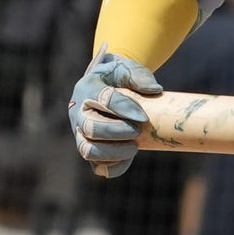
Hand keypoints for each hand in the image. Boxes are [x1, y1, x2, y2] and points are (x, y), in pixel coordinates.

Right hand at [68, 45, 162, 177]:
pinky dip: (112, 167)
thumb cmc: (118, 76)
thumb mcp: (126, 67)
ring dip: (113, 152)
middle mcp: (78, 112)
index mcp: (87, 88)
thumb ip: (139, 76)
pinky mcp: (88, 147)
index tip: (144, 118)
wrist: (106, 84)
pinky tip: (128, 158)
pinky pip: (95, 165)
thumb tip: (155, 90)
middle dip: (117, 132)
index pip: (103, 99)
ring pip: (88, 150)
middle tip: (138, 131)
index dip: (124, 109)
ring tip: (135, 148)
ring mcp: (80, 132)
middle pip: (91, 128)